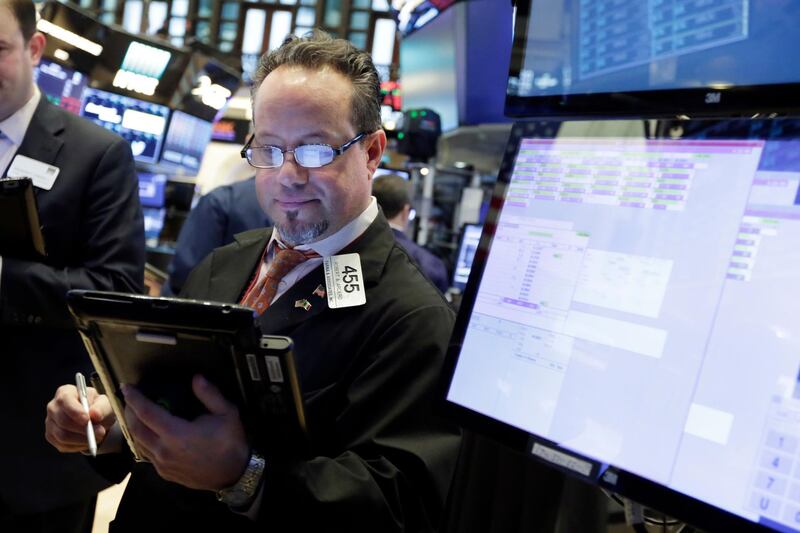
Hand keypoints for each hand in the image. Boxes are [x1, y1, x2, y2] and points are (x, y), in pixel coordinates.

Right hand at [46, 384, 115, 452]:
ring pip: (63, 436)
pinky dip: (78, 445)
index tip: (88, 420)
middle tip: (100, 432)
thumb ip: (101, 407)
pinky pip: (63, 445)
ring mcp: (50, 423)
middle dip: (83, 429)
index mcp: (65, 392)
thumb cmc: (98, 407)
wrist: (95, 419)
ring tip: (98, 437)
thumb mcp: (105, 404)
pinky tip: (88, 441)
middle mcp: (53, 407)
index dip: (75, 411)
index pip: (65, 400)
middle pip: (63, 421)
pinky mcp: (51, 437)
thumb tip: (95, 414)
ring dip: (83, 439)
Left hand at [122, 374, 249, 490]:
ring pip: (138, 443)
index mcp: (177, 434)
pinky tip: (148, 433)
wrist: (234, 474)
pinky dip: (142, 440)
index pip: (147, 413)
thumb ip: (210, 394)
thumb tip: (196, 378)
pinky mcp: (164, 473)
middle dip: (130, 411)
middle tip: (130, 398)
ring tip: (135, 413)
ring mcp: (162, 464)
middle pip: (136, 428)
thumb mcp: (227, 413)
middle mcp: (164, 450)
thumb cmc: (230, 442)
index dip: (135, 398)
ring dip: (133, 426)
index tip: (126, 387)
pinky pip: (146, 454)